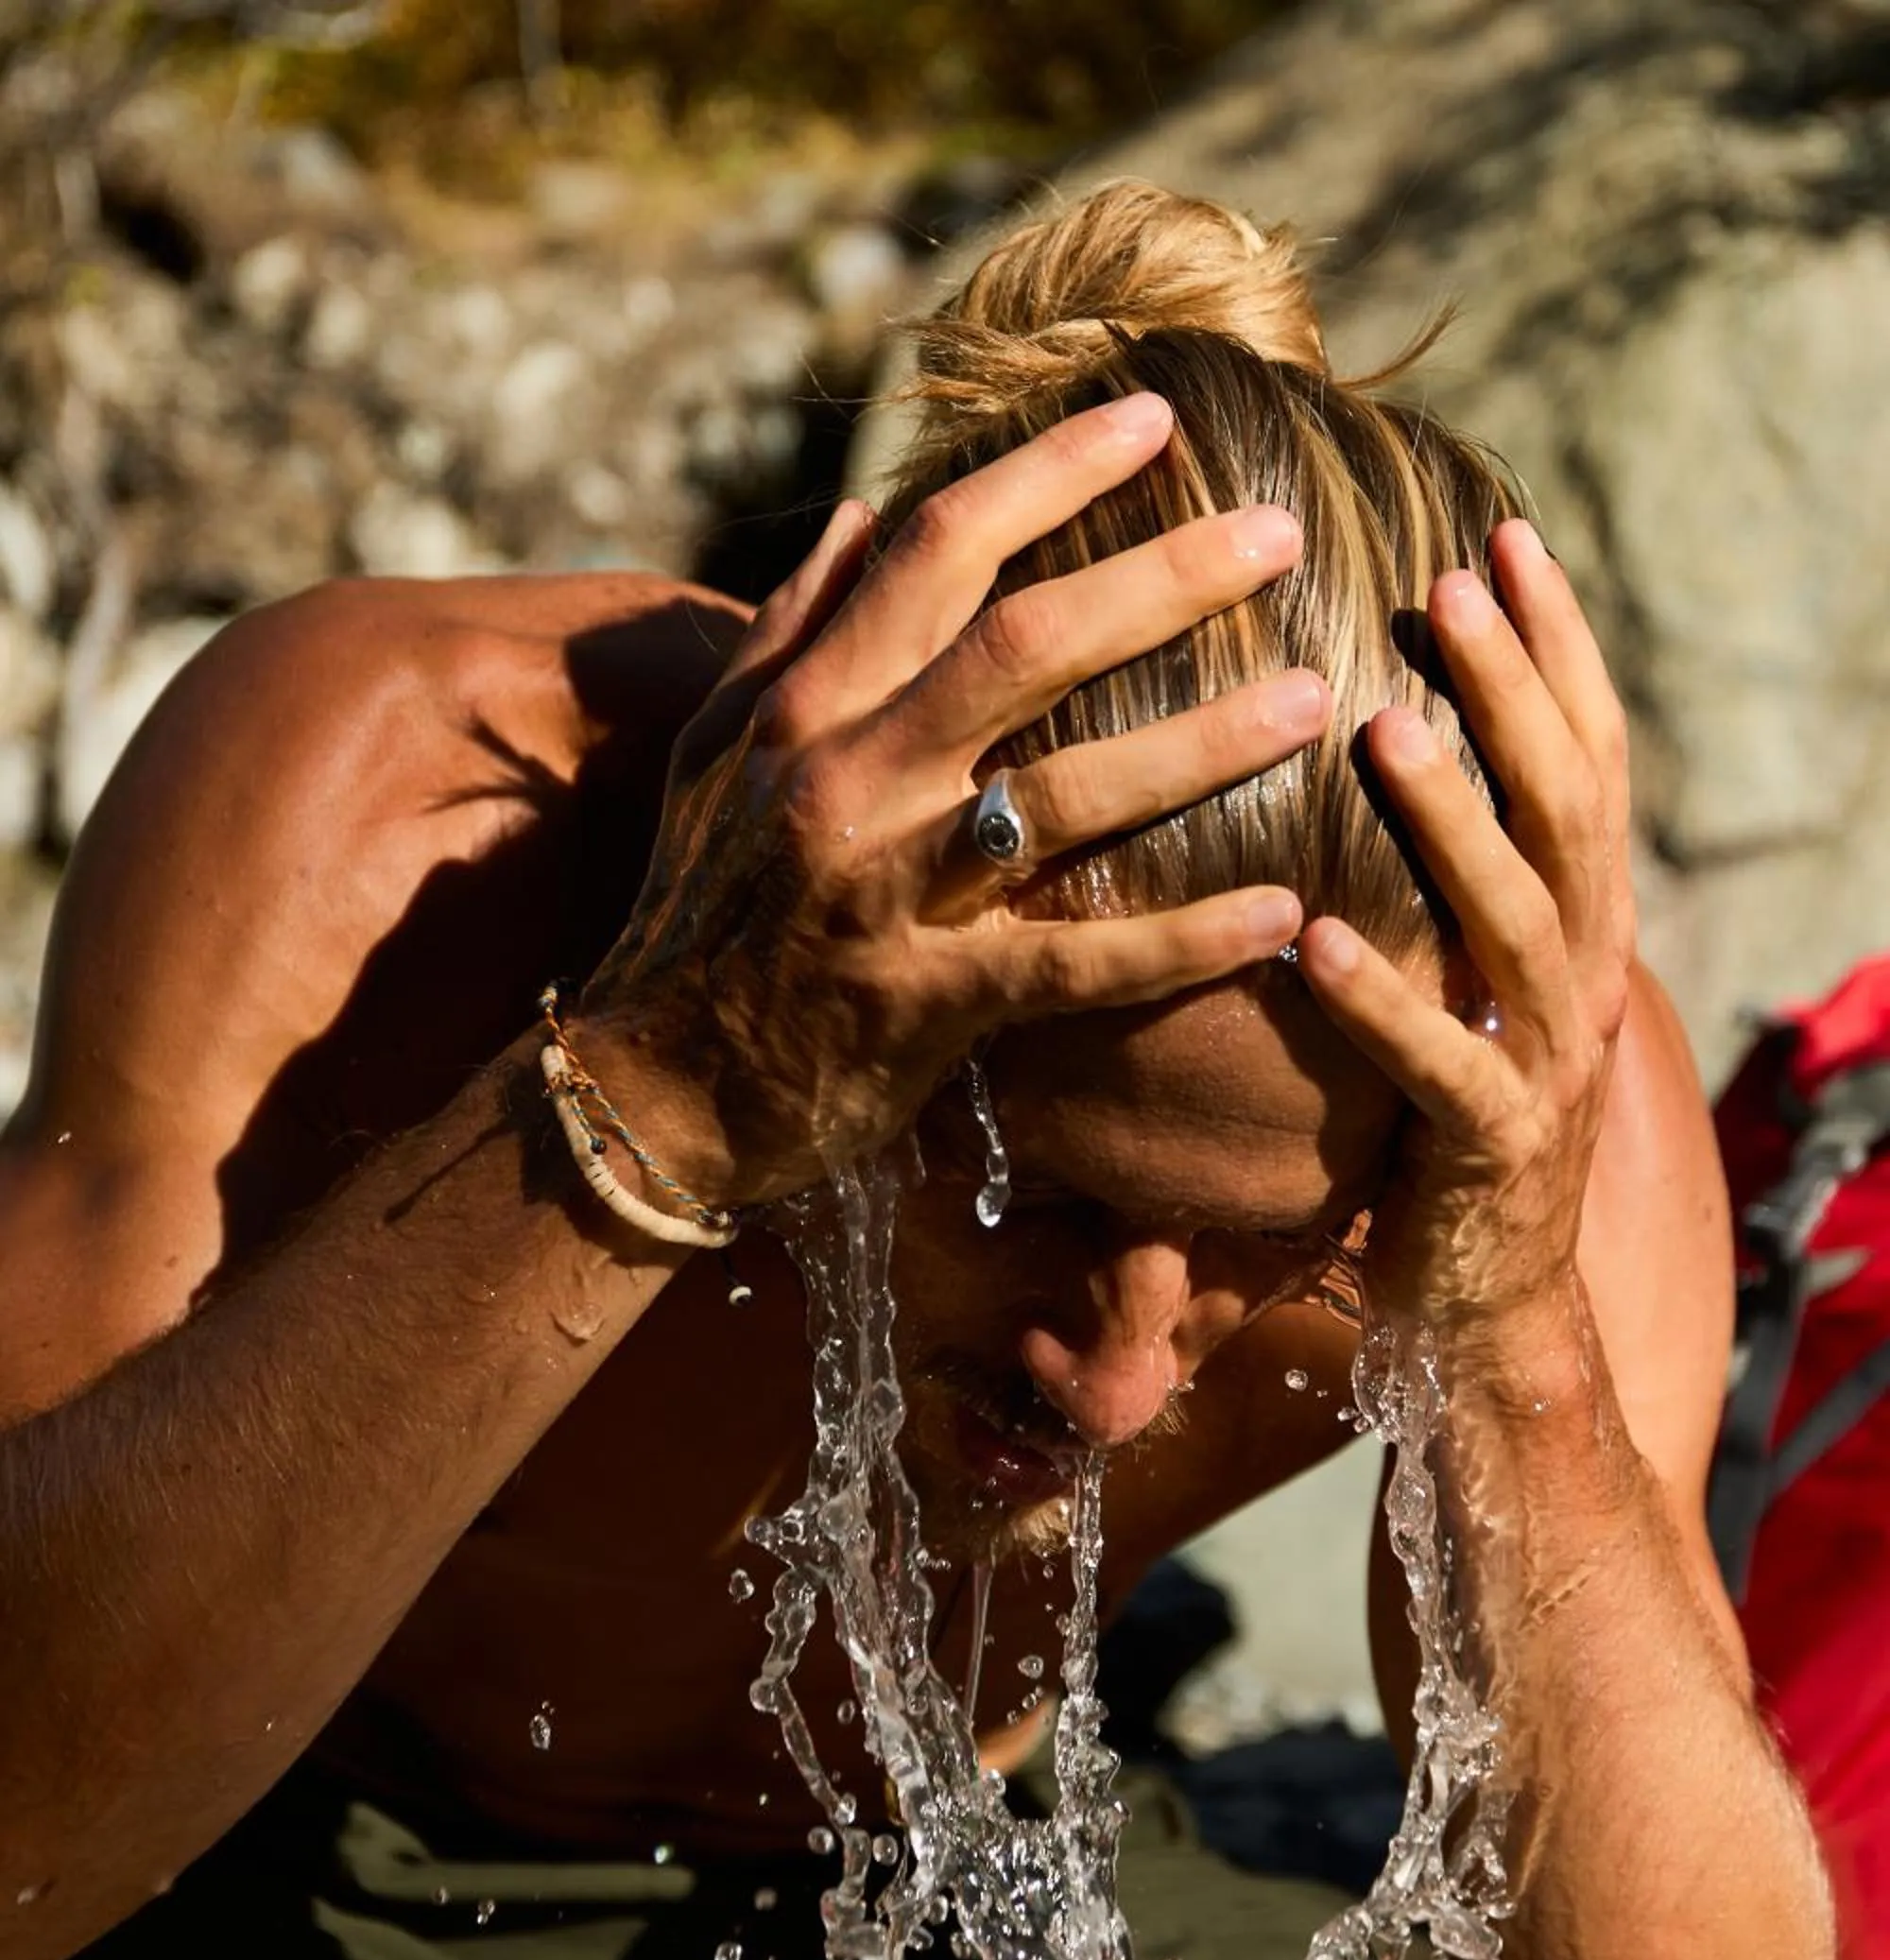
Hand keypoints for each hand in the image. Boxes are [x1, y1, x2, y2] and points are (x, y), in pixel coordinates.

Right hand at [580, 393, 1327, 1208]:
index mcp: (806, 706)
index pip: (938, 550)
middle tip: (1283, 532)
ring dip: (1200, 744)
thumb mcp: (716, 758)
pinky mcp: (924, 1005)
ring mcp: (886, 894)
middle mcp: (846, 780)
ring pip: (1063, 796)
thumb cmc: (698, 917)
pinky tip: (1282, 916)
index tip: (1157, 419)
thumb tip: (864, 510)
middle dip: (1164, 579)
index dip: (1052, 474)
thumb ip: (791, 629)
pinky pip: (1073, 964)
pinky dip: (1179, 941)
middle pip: (1025, 645)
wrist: (652, 1093)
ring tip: (1316, 702)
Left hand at [1297, 521, 1634, 1342]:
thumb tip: (1387, 748)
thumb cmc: (1451, 1132)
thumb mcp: (1467, 988)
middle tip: (1448, 589)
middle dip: (1513, 692)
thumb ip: (1455, 888)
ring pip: (1518, 921)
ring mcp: (1548, 1066)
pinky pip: (1439, 1066)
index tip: (1502, 538)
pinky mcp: (1490, 1151)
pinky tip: (1311, 946)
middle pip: (1567, 809)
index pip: (1591, 759)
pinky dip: (1380, 1002)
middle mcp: (1586, 979)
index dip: (1556, 650)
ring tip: (1383, 729)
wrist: (1494, 1307)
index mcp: (1586, 927)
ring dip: (1453, 821)